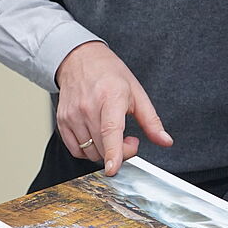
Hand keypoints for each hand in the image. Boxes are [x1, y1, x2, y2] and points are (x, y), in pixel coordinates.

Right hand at [54, 42, 172, 173]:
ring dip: (104, 151)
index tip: (113, 168)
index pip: (110, 130)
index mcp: (110, 97)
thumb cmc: (109, 74)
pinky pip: (75, 149)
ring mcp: (72, 115)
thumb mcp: (136, 92)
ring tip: (112, 134)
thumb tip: (165, 141)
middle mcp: (88, 107)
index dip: (113, 151)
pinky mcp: (62, 121)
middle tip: (129, 139)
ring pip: (89, 151)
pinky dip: (88, 150)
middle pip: (102, 146)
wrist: (80, 59)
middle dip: (120, 152)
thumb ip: (151, 121)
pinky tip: (97, 137)